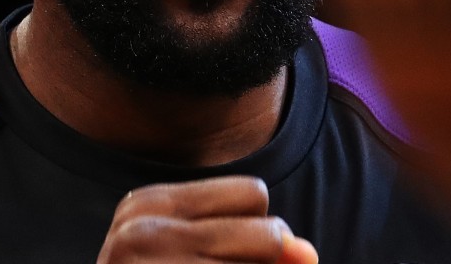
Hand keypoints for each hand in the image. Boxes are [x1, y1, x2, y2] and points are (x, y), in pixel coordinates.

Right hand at [96, 176, 317, 262]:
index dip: (254, 232)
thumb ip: (261, 249)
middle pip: (268, 231)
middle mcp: (141, 232)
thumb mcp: (201, 255)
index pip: (254, 194)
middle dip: (264, 262)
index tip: (215, 256)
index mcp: (147, 203)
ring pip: (265, 261)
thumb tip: (309, 255)